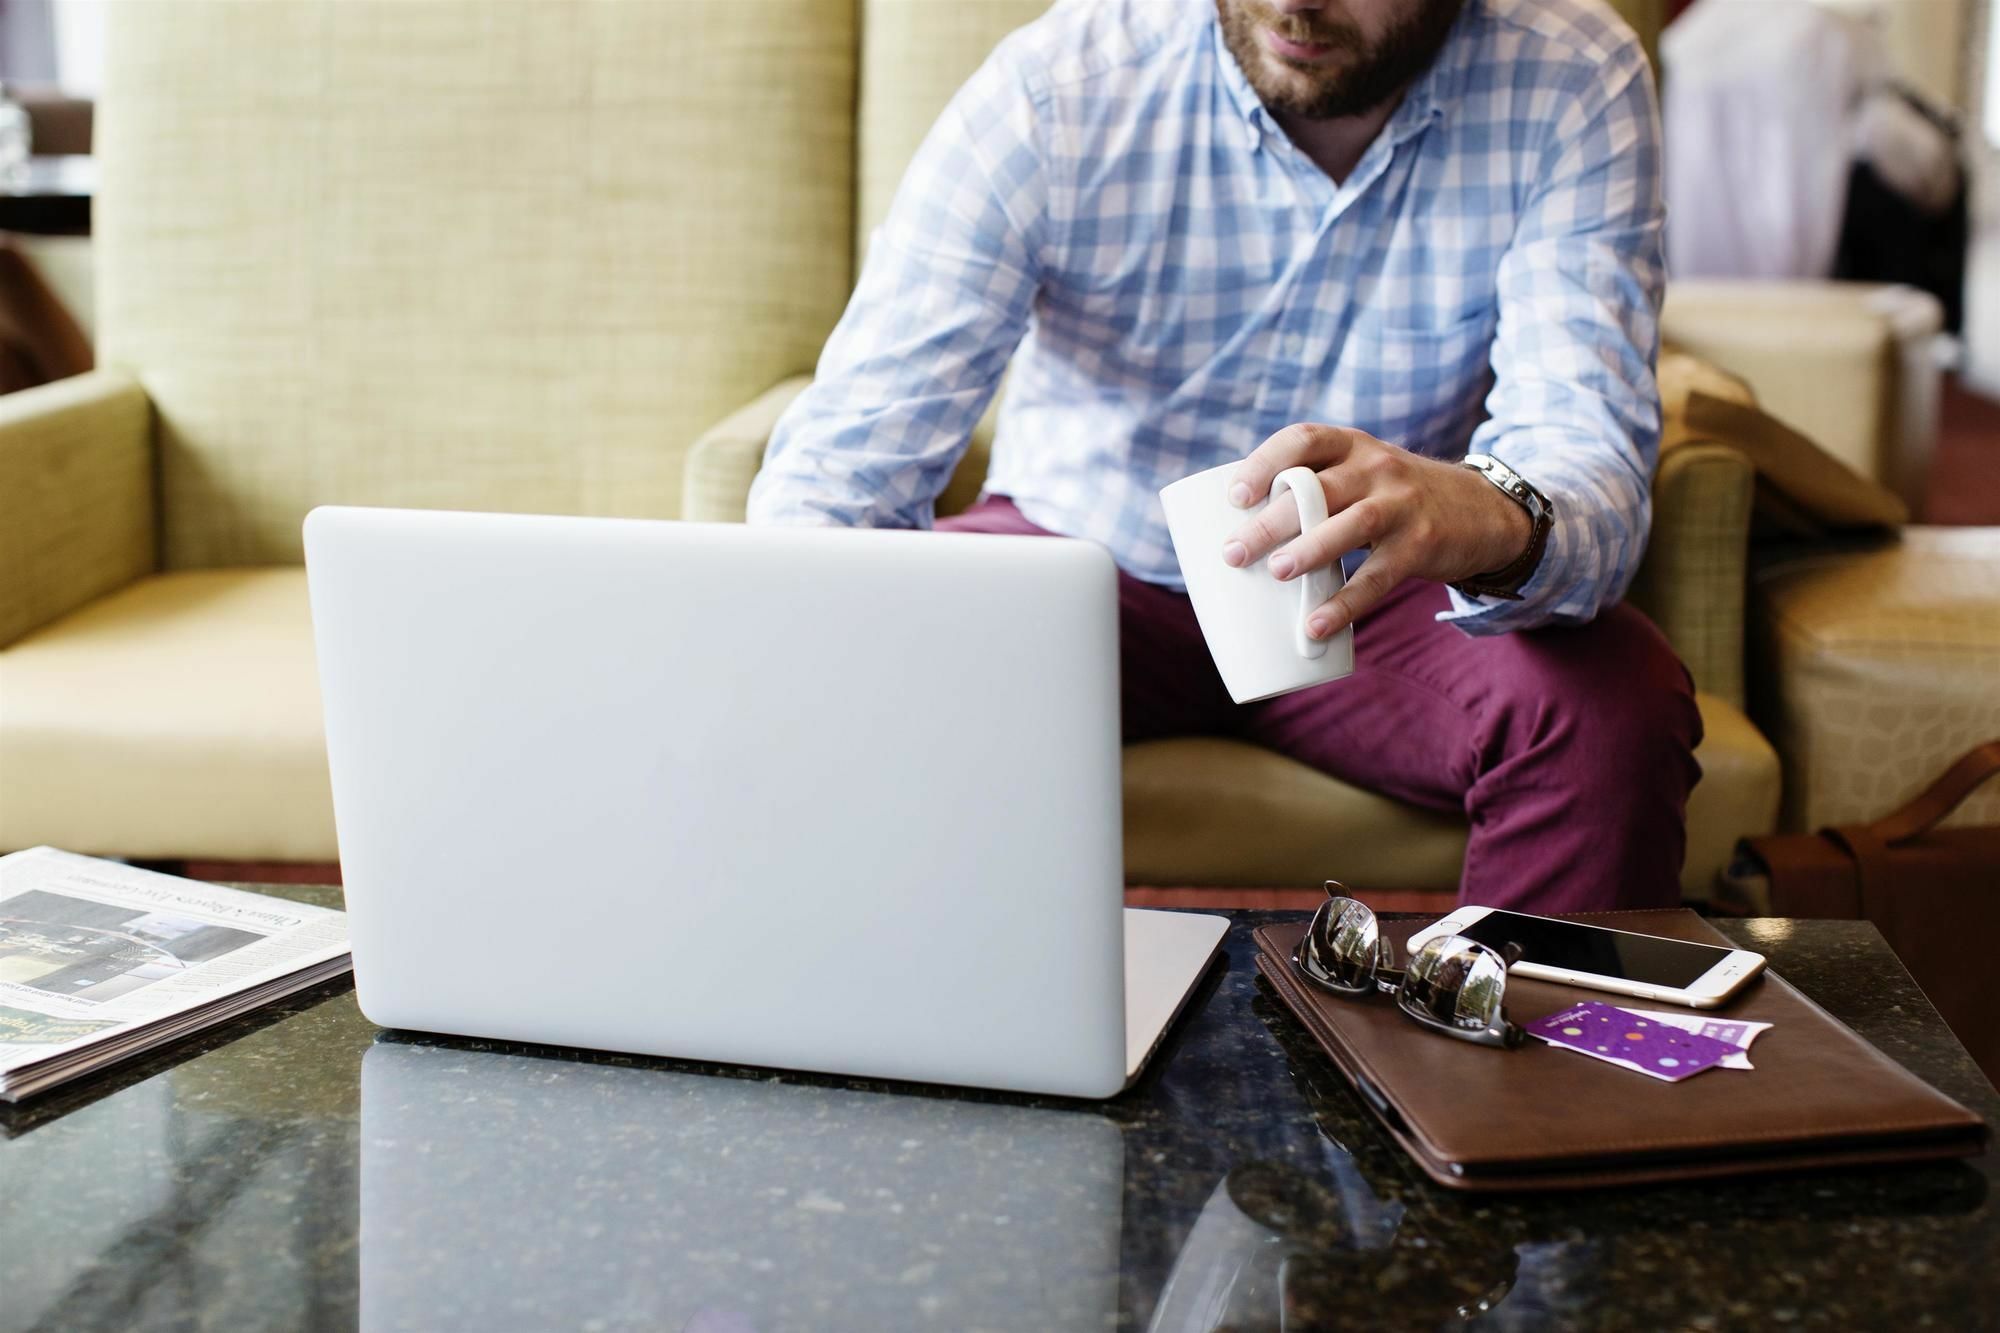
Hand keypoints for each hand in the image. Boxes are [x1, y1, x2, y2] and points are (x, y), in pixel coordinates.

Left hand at [1220, 424, 1531, 638]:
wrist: (1480, 510)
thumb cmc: (1395, 498)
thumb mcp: (1362, 476)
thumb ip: (1314, 493)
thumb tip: (1240, 540)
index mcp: (1351, 447)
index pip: (1303, 440)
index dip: (1265, 463)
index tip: (1235, 496)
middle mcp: (1377, 467)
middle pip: (1319, 487)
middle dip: (1272, 519)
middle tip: (1235, 552)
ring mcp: (1402, 505)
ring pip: (1353, 523)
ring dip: (1310, 548)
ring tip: (1277, 572)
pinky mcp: (1421, 544)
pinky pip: (1379, 576)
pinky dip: (1346, 603)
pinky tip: (1316, 625)